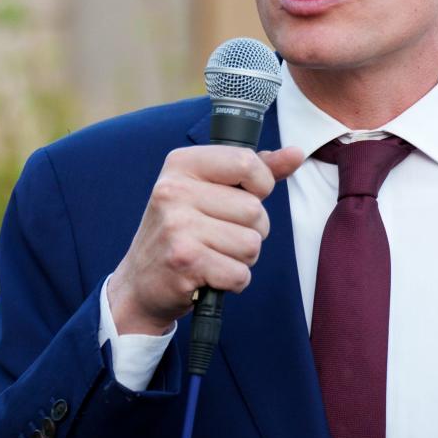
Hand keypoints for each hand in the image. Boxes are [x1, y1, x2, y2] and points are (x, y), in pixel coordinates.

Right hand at [107, 144, 304, 334]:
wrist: (140, 284)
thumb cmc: (184, 231)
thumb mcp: (210, 190)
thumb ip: (255, 171)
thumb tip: (297, 153)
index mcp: (181, 164)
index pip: (246, 161)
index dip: (260, 185)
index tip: (245, 196)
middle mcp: (174, 191)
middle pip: (255, 210)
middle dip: (251, 230)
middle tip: (219, 236)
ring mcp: (177, 226)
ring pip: (252, 243)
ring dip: (242, 257)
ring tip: (213, 255)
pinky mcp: (184, 262)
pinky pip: (240, 273)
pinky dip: (233, 281)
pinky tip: (210, 276)